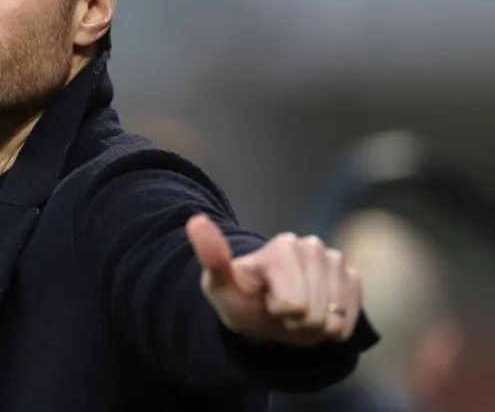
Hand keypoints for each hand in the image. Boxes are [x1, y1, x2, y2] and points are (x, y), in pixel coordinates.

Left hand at [186, 214, 361, 346]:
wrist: (267, 315)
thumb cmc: (243, 301)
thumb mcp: (220, 287)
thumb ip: (212, 257)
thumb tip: (196, 221)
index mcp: (282, 246)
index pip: (294, 303)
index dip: (281, 313)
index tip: (268, 303)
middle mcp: (311, 246)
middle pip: (315, 312)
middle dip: (298, 321)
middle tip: (282, 312)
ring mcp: (334, 260)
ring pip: (334, 315)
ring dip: (316, 324)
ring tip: (297, 313)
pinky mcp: (351, 277)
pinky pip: (351, 314)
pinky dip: (336, 325)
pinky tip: (319, 315)